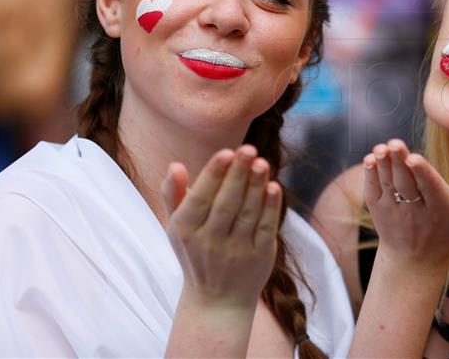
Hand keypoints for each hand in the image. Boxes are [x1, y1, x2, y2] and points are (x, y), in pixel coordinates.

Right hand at [162, 145, 281, 309]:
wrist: (216, 301)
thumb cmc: (195, 252)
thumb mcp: (176, 227)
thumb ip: (173, 194)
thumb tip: (174, 165)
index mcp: (186, 231)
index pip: (200, 199)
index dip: (214, 175)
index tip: (226, 152)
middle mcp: (209, 242)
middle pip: (226, 203)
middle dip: (238, 174)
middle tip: (249, 148)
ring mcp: (236, 251)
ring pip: (248, 213)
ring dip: (256, 186)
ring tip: (262, 162)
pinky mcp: (259, 257)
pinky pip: (265, 228)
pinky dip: (271, 208)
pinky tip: (274, 187)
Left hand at [364, 139, 448, 270]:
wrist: (415, 259)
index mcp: (441, 208)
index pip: (431, 189)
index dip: (423, 174)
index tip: (415, 158)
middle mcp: (416, 211)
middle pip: (407, 184)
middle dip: (400, 163)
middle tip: (394, 143)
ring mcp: (394, 210)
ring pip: (389, 184)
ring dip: (384, 165)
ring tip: (383, 147)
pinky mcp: (378, 209)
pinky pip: (374, 188)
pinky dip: (371, 174)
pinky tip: (372, 158)